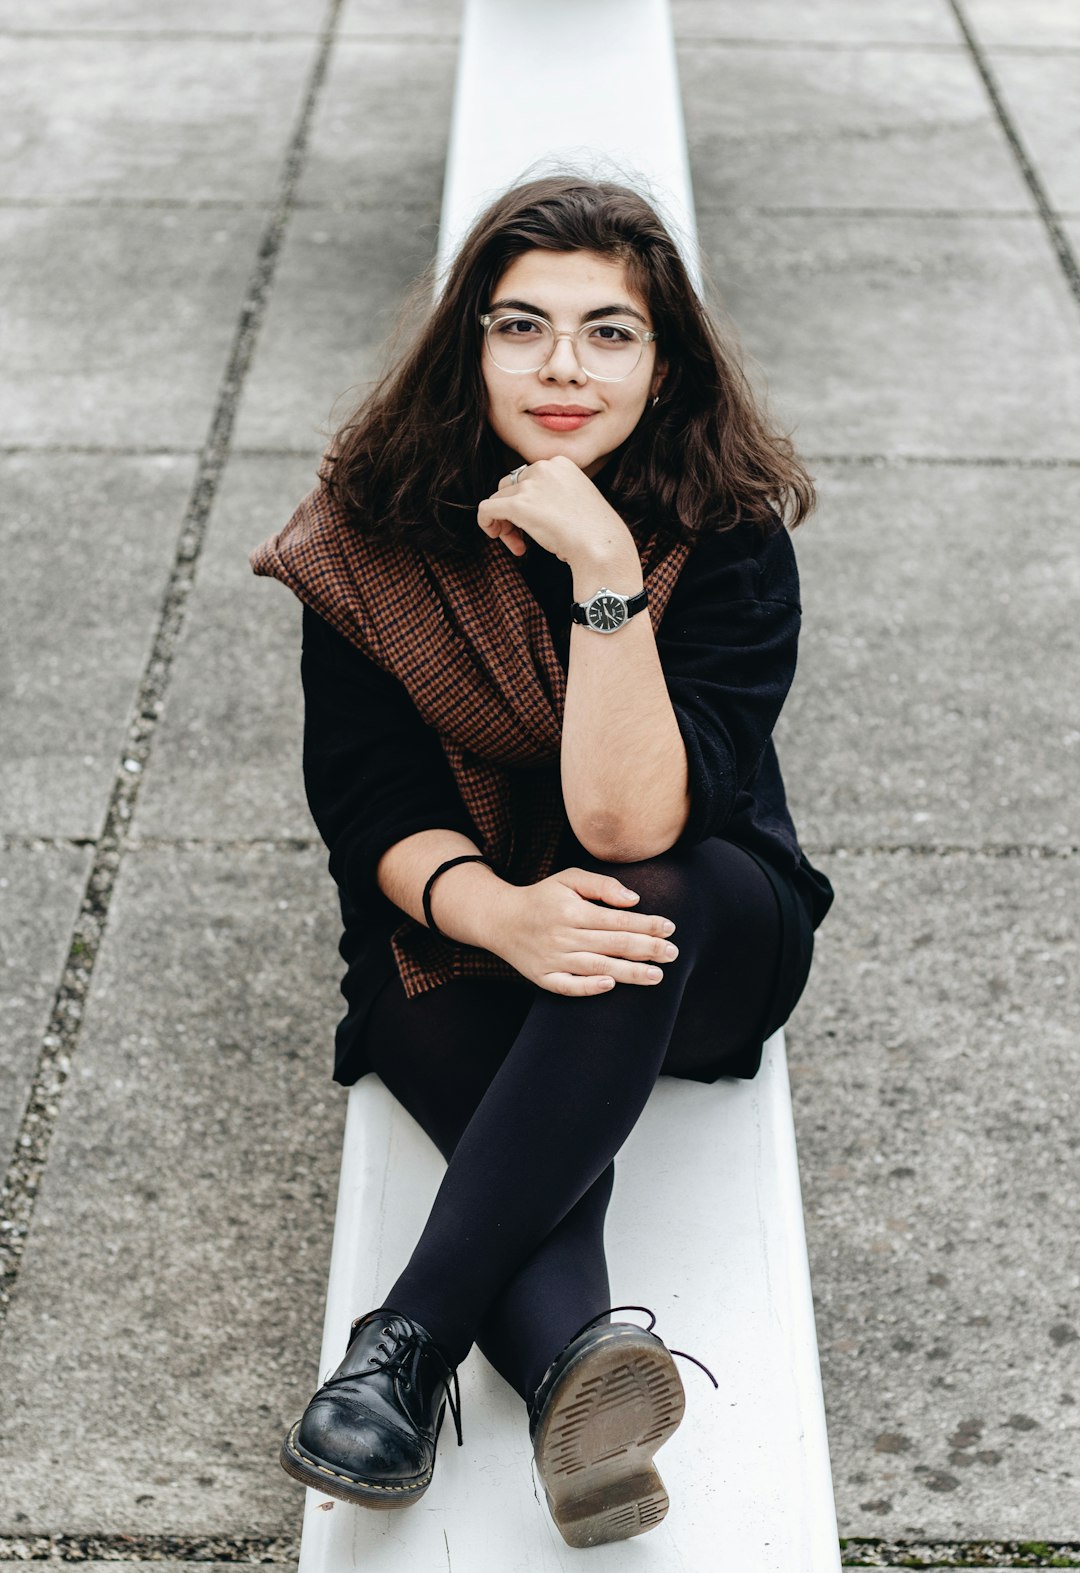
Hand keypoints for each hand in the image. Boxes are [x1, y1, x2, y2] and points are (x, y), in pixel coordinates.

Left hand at [476, 455, 634, 572]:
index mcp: (561, 463)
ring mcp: (531, 484)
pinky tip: (496, 536)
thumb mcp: (576, 502)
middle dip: (511, 512)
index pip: (529, 477)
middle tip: (523, 538)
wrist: (601, 546)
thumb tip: (526, 507)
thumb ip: (552, 496)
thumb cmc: (595, 533)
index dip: (527, 502)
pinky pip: (486, 509)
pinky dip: (486, 523)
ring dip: (504, 523)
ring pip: (498, 499)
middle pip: (510, 486)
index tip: (538, 525)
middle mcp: (544, 467)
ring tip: (518, 545)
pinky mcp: (518, 504)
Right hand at [487, 866, 678, 995]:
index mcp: (572, 911)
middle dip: (647, 949)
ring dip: (629, 972)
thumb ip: (602, 885)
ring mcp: (552, 959)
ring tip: (657, 975)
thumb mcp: (569, 878)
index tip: (669, 928)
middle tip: (673, 954)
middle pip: (613, 945)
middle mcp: (563, 936)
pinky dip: (588, 987)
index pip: (617, 920)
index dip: (646, 925)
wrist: (500, 919)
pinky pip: (568, 986)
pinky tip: (610, 985)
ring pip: (597, 967)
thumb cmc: (543, 897)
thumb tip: (634, 900)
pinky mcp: (542, 977)